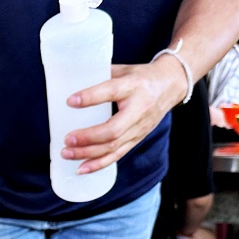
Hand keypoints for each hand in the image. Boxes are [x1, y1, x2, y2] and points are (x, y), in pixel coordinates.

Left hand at [62, 57, 187, 173]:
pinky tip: (81, 168)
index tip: (70, 101)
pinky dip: (98, 164)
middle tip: (67, 139)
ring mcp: (139, 128)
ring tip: (67, 153)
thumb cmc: (142, 77)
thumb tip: (71, 82)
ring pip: (113, 147)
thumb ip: (101, 76)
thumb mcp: (124, 70)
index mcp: (134, 86)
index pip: (111, 91)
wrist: (171, 85)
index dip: (90, 97)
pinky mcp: (137, 139)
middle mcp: (138, 110)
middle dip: (87, 137)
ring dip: (88, 153)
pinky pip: (117, 155)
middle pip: (113, 130)